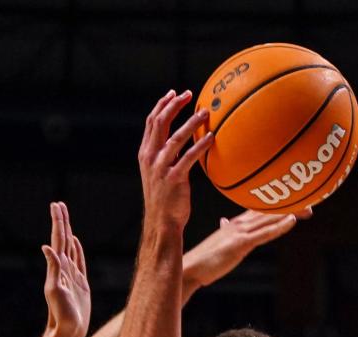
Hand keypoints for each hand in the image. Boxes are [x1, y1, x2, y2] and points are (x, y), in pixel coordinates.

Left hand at [41, 201, 89, 336]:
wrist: (68, 331)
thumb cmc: (61, 315)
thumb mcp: (55, 290)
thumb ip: (53, 269)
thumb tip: (46, 247)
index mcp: (58, 267)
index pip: (59, 239)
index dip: (58, 222)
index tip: (56, 206)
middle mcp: (64, 269)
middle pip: (63, 239)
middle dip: (61, 221)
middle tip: (59, 204)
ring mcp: (72, 275)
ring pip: (70, 247)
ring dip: (68, 232)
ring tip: (65, 218)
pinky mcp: (80, 284)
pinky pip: (79, 261)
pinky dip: (77, 250)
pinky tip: (76, 242)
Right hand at [138, 90, 212, 228]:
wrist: (161, 223)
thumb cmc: (165, 199)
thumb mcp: (160, 173)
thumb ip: (167, 155)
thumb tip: (184, 139)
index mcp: (146, 153)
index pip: (151, 122)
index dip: (162, 105)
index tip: (174, 93)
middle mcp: (150, 158)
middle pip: (159, 123)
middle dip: (173, 105)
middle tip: (189, 94)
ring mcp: (160, 168)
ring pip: (174, 138)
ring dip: (190, 123)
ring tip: (205, 112)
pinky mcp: (173, 179)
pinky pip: (188, 158)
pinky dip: (199, 146)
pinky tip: (211, 138)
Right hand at [182, 210, 305, 288]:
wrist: (190, 268)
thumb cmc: (205, 258)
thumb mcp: (219, 240)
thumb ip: (226, 229)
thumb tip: (224, 220)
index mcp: (236, 222)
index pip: (260, 208)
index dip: (278, 203)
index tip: (296, 200)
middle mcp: (239, 223)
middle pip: (268, 210)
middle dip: (290, 205)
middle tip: (312, 201)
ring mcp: (239, 232)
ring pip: (268, 218)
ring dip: (290, 212)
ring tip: (308, 208)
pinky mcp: (240, 244)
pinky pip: (264, 234)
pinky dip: (279, 226)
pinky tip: (292, 221)